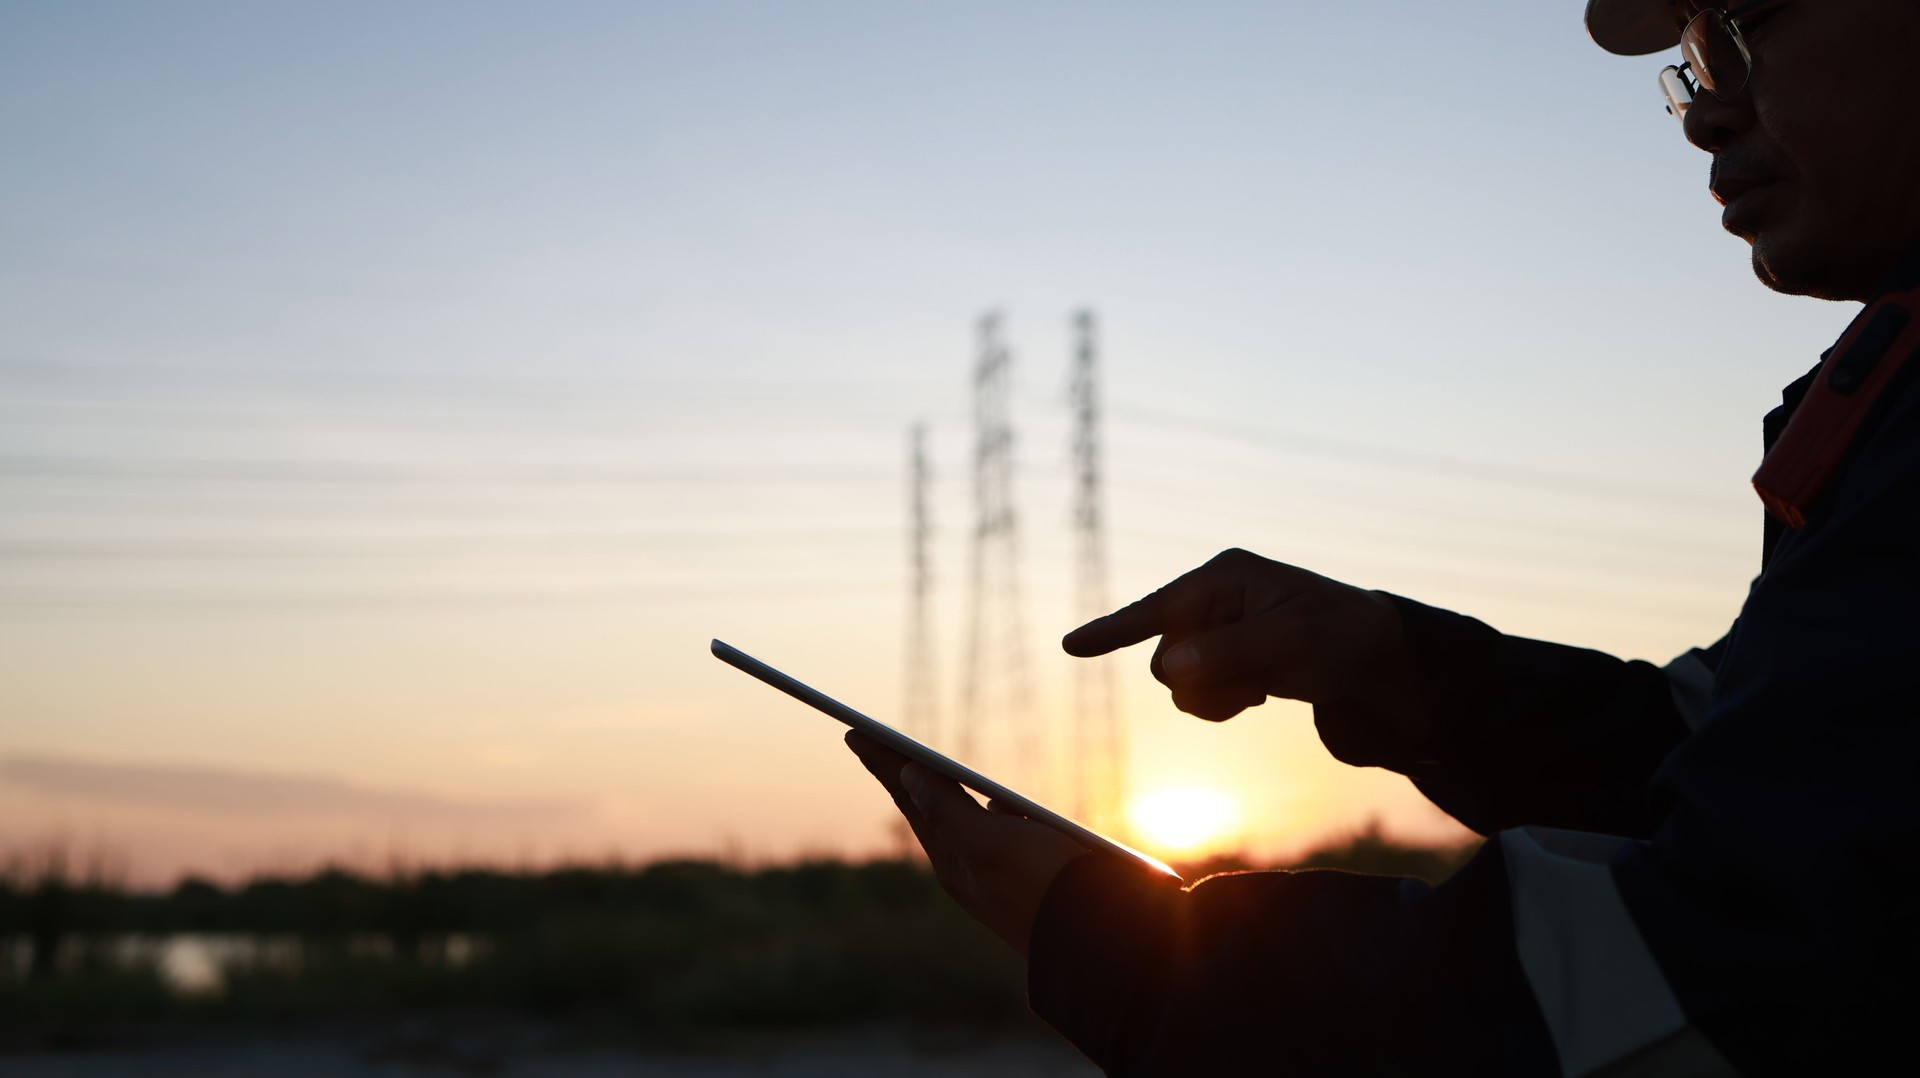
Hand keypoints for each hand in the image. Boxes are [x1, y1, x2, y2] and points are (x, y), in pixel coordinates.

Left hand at [845, 731, 1088, 956]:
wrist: (1105, 940)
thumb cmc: (1048, 889)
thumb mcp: (993, 845)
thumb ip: (948, 810)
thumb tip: (909, 775)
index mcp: (954, 860)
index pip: (909, 797)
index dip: (882, 761)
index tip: (854, 732)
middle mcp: (969, 866)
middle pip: (924, 806)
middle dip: (897, 772)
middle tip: (869, 744)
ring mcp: (998, 871)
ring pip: (957, 819)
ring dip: (934, 790)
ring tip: (912, 770)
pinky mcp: (1028, 873)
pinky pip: (994, 833)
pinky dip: (981, 808)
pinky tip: (989, 803)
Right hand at [1063, 548, 1427, 745]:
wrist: (1376, 659)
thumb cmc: (1338, 636)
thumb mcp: (1289, 642)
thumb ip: (1227, 652)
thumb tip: (1170, 668)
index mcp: (1222, 578)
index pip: (1155, 608)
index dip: (1111, 631)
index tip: (1070, 647)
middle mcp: (1211, 599)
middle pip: (1165, 658)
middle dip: (1204, 680)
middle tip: (1254, 683)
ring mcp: (1215, 629)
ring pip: (1178, 682)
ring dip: (1215, 697)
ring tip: (1260, 689)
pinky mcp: (1223, 656)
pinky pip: (1196, 692)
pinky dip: (1224, 701)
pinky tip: (1260, 691)